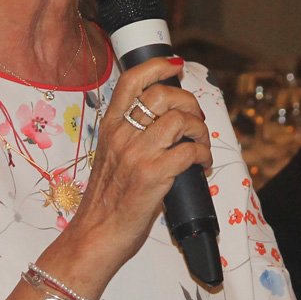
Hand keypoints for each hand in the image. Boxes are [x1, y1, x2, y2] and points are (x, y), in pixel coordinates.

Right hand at [69, 56, 212, 265]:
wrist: (96, 233)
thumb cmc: (106, 200)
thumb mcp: (110, 155)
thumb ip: (129, 136)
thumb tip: (164, 122)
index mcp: (109, 126)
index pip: (131, 81)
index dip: (157, 66)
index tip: (176, 65)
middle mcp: (122, 135)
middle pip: (162, 95)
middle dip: (188, 102)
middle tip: (194, 118)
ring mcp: (137, 154)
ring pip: (179, 119)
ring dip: (200, 129)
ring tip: (201, 143)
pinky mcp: (153, 175)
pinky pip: (189, 151)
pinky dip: (204, 155)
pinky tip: (203, 164)